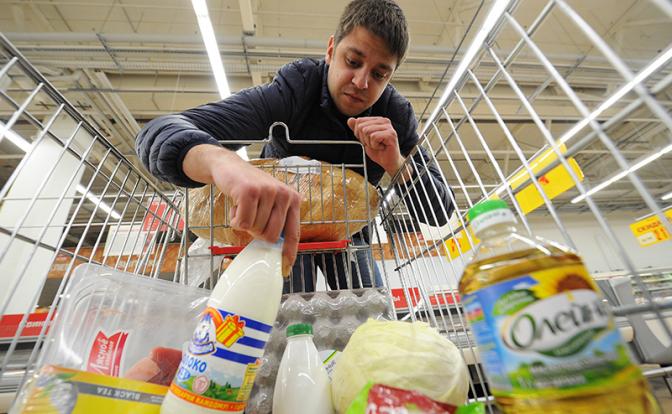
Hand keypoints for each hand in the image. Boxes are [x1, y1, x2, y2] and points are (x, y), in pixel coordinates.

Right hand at [184, 145, 300, 275]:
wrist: (229, 167)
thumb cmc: (250, 189)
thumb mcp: (270, 202)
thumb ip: (276, 221)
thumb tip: (276, 251)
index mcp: (293, 199)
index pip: (294, 233)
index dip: (288, 252)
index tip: (285, 267)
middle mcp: (284, 195)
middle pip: (271, 236)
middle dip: (256, 233)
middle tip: (250, 219)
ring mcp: (268, 192)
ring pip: (255, 229)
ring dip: (244, 223)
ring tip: (243, 207)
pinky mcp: (250, 192)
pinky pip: (243, 222)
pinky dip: (235, 220)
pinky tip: (236, 206)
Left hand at [347, 116, 404, 175]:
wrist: (388, 162)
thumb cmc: (378, 151)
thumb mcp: (364, 139)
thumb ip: (357, 129)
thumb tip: (350, 120)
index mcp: (378, 120)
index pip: (359, 121)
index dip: (359, 134)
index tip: (369, 140)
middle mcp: (384, 120)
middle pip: (362, 126)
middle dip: (364, 139)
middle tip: (374, 144)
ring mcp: (388, 127)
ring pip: (367, 131)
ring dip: (369, 143)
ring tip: (378, 145)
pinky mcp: (391, 134)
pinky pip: (374, 137)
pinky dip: (375, 145)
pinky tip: (382, 147)